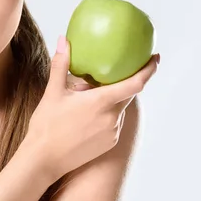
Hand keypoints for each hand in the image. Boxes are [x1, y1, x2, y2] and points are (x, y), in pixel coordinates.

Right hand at [27, 36, 159, 181]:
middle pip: (127, 94)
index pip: (135, 83)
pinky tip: (86, 113)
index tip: (156, 57)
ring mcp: (112, 132)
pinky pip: (114, 122)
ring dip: (110, 98)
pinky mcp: (110, 143)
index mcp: (100, 102)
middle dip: (123, 81)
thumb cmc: (47, 126)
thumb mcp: (53, 92)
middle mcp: (112, 118)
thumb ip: (61, 64)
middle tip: (110, 71)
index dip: (148, 70)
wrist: (44, 160)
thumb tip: (64, 40)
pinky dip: (106, 113)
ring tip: (86, 96)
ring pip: (118, 108)